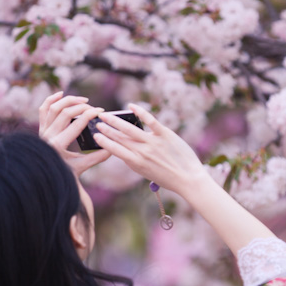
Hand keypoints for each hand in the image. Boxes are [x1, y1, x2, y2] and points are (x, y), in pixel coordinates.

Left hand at [38, 92, 110, 175]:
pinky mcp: (41, 128)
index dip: (90, 114)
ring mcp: (43, 131)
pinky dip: (51, 100)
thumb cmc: (63, 173)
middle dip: (82, 107)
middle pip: (65, 112)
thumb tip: (112, 149)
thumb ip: (97, 158)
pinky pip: (44, 109)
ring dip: (69, 100)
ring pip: (54, 107)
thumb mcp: (81, 167)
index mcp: (58, 145)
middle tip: (94, 108)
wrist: (43, 175)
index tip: (100, 111)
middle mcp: (48, 135)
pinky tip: (61, 94)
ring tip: (83, 101)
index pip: (77, 124)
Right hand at [92, 103, 207, 193]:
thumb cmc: (169, 178)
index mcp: (136, 163)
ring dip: (115, 121)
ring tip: (105, 116)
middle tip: (97, 122)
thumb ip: (136, 161)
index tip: (96, 136)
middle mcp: (142, 152)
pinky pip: (150, 121)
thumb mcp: (147, 173)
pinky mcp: (165, 135)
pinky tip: (131, 106)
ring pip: (130, 129)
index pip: (115, 150)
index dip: (104, 142)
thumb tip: (125, 150)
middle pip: (120, 138)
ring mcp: (154, 142)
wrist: (189, 179)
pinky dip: (140, 112)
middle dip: (106, 129)